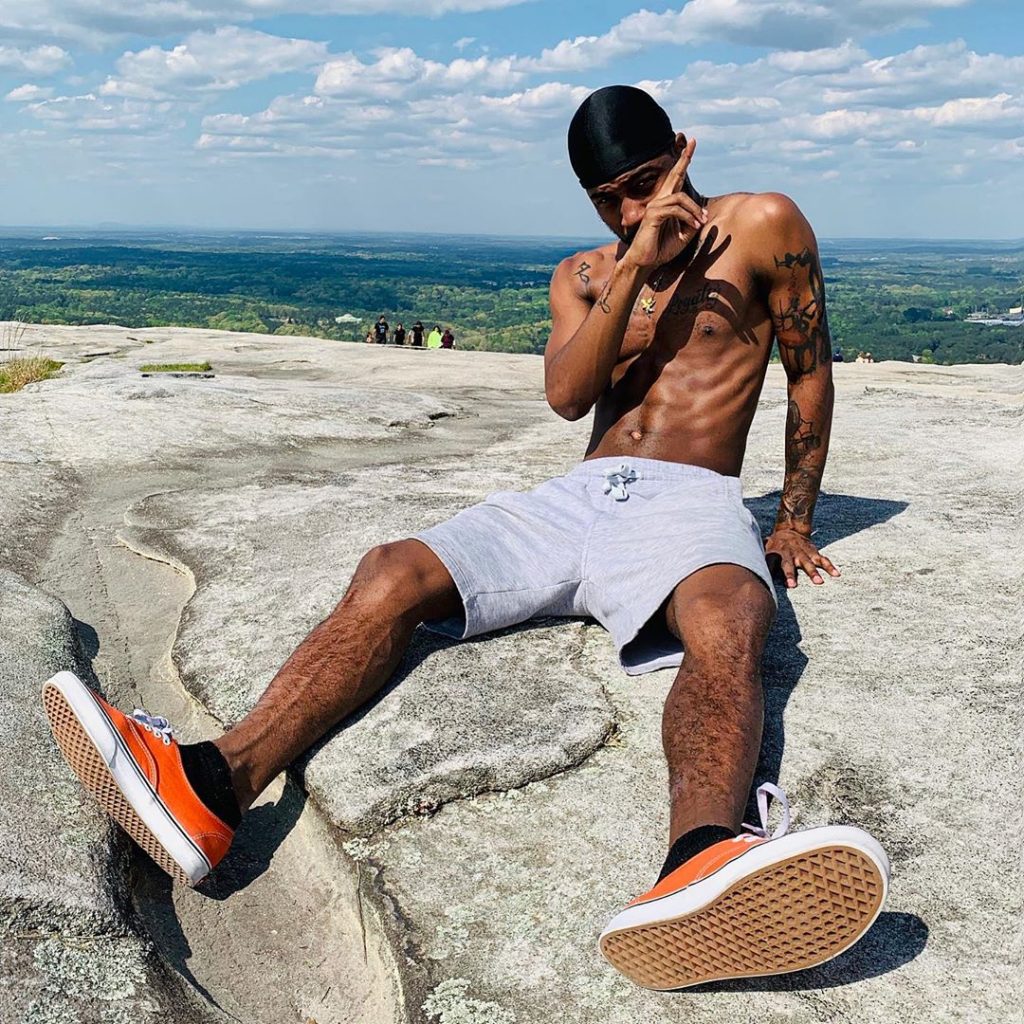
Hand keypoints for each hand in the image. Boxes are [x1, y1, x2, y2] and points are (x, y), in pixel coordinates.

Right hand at [623, 137, 706, 269]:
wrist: (645, 262)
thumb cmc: (661, 249)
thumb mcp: (683, 236)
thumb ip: (692, 223)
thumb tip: (701, 216)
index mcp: (667, 203)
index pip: (676, 179)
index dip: (683, 161)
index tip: (691, 144)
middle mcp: (660, 200)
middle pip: (674, 175)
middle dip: (684, 158)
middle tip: (693, 140)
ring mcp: (655, 206)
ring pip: (681, 198)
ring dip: (695, 211)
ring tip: (701, 223)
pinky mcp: (653, 215)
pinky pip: (675, 209)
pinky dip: (688, 217)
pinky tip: (694, 226)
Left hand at [765, 529, 840, 588]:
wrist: (790, 528)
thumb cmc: (774, 544)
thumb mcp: (764, 549)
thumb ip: (758, 560)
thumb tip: (744, 570)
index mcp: (777, 554)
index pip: (774, 565)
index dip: (772, 573)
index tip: (776, 583)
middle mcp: (791, 554)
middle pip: (791, 565)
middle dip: (791, 575)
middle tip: (793, 585)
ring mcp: (803, 553)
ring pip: (809, 563)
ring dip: (814, 572)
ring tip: (819, 582)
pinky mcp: (813, 552)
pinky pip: (823, 560)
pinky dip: (830, 566)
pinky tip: (837, 574)